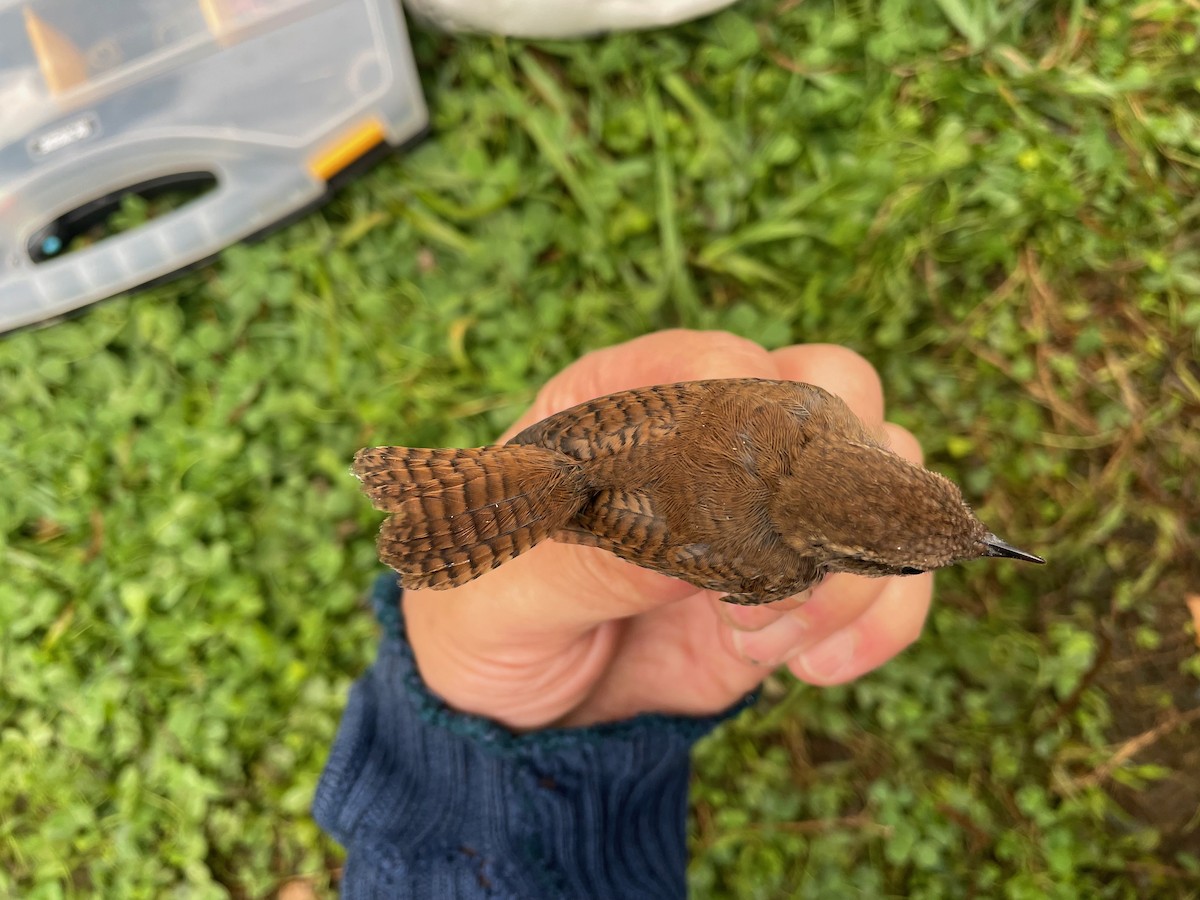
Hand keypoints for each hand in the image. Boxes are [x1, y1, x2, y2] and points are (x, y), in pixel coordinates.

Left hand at [402, 330, 932, 728]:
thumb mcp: (501, 601)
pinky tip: (812, 669)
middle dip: (830, 476)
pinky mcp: (806, 585)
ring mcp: (769, 513)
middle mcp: (712, 442)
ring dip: (851, 564)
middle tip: (775, 565)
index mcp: (621, 409)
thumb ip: (584, 567)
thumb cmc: (490, 629)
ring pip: (885, 476)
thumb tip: (699, 556)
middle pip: (833, 387)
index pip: (710, 359)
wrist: (526, 716)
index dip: (743, 407)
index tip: (733, 491)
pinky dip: (882, 617)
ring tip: (764, 641)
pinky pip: (891, 576)